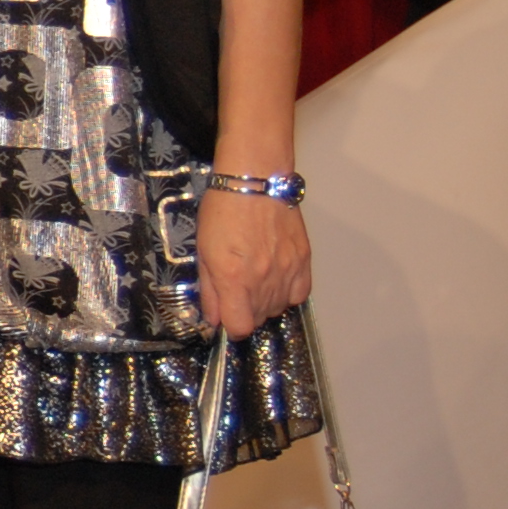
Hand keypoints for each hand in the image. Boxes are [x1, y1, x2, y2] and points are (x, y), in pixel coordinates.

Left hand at [194, 191, 310, 339]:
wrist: (255, 182)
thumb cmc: (222, 211)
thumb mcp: (203, 251)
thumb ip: (209, 290)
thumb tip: (213, 319)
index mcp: (234, 278)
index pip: (240, 327)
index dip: (231, 326)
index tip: (226, 316)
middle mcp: (264, 279)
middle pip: (259, 319)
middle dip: (245, 312)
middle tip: (236, 291)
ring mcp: (287, 270)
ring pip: (278, 308)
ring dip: (265, 303)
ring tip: (254, 280)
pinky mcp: (304, 260)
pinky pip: (299, 294)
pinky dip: (287, 293)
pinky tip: (275, 280)